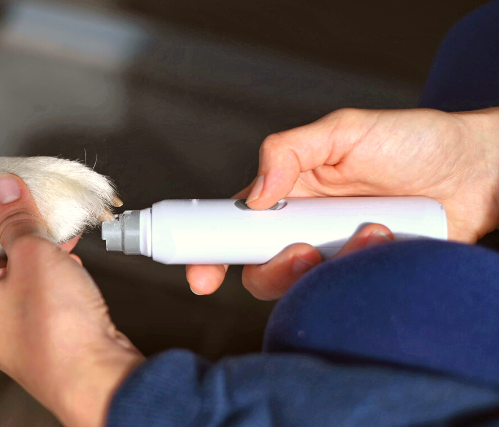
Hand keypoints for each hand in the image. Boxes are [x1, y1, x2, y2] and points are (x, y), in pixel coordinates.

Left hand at [0, 174, 142, 426]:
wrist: (94, 377)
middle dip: (23, 235)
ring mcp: (1, 330)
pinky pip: (34, 294)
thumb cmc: (56, 326)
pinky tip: (72, 266)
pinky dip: (52, 277)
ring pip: (16, 274)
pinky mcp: (31, 335)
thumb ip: (15, 217)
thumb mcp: (33, 253)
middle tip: (46, 217)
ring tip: (63, 241)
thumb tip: (3, 187)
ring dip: (42, 254)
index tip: (17, 195)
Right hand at [188, 107, 498, 298]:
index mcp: (286, 196)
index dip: (208, 255)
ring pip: (305, 286)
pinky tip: (392, 238)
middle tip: (302, 252)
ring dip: (331, 265)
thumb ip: (289, 151)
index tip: (202, 276)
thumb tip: (254, 194)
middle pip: (260, 270)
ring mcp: (336, 257)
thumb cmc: (413, 141)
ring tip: (371, 231)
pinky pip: (350, 290)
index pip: (232, 228)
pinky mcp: (369, 276)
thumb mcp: (344, 130)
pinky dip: (367, 265)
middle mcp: (304, 231)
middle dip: (274, 269)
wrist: (480, 168)